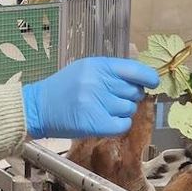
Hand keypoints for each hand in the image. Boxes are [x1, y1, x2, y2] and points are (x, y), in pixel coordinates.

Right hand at [21, 57, 158, 138]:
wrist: (39, 107)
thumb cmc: (63, 88)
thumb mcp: (85, 69)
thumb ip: (110, 72)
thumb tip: (140, 79)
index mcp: (97, 66)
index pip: (134, 70)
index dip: (148, 77)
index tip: (152, 82)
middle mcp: (98, 83)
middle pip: (133, 92)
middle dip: (128, 97)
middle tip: (111, 99)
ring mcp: (97, 103)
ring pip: (128, 109)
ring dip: (121, 112)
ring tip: (103, 110)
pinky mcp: (95, 123)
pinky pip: (122, 125)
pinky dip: (118, 125)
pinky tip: (106, 121)